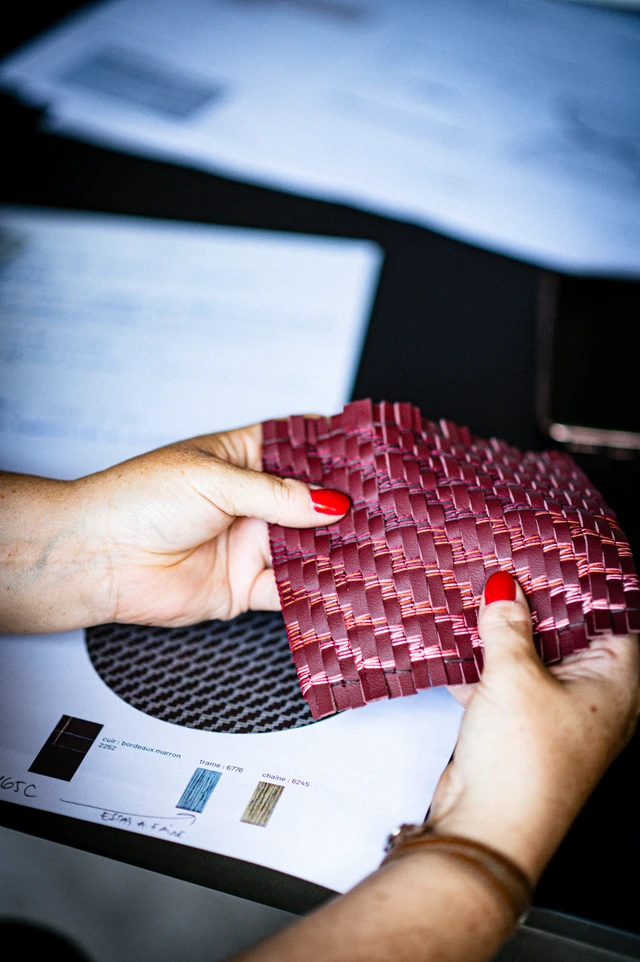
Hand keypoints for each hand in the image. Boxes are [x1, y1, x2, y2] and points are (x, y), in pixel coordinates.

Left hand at [0, 423, 349, 632]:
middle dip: (348, 506)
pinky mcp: (246, 587)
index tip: (377, 454)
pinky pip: (293, 590)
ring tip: (380, 546)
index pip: (301, 447)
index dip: (337, 449)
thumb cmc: (137, 501)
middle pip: (313, 501)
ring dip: (340, 549)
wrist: (94, 559)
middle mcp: (253, 501)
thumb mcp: (213, 480)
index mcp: (243, 457)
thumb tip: (331, 502)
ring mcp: (252, 544)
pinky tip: (345, 585)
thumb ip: (276, 495)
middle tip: (390, 507)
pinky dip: (319, 590)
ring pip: (310, 547)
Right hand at [427, 571, 639, 883]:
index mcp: (615, 684)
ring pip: (532, 659)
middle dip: (534, 605)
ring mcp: (555, 715)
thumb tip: (505, 588)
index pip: (611, 617)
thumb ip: (508, 624)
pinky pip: (505, 684)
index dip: (585, 585)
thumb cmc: (523, 764)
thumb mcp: (514, 676)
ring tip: (477, 596)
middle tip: (507, 567)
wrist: (487, 832)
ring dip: (504, 636)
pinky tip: (455, 645)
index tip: (556, 553)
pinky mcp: (519, 729)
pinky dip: (483, 666)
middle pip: (568, 636)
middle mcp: (592, 700)